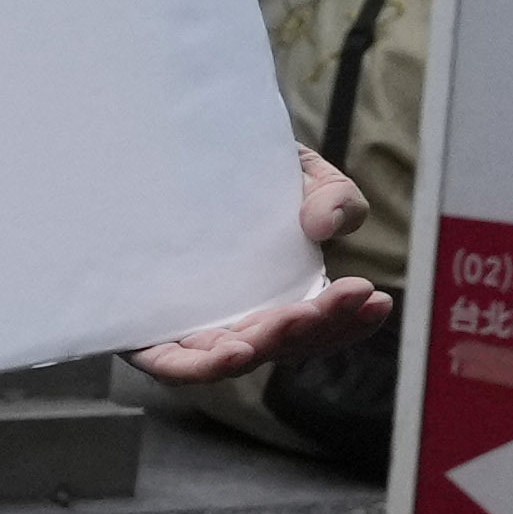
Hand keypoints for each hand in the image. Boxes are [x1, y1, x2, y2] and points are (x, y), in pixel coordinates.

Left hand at [132, 153, 391, 389]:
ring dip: (269, 343)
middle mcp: (229, 319)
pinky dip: (198, 365)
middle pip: (276, 345)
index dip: (347, 323)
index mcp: (271, 297)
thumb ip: (333, 197)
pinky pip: (164, 361)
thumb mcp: (300, 175)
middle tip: (346, 293)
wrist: (170, 148)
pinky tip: (234, 351)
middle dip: (317, 326)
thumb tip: (325, 227)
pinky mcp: (137, 327)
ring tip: (297, 317)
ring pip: (228, 357)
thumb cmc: (241, 172)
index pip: (314, 328)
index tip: (376, 298)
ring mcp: (183, 326)